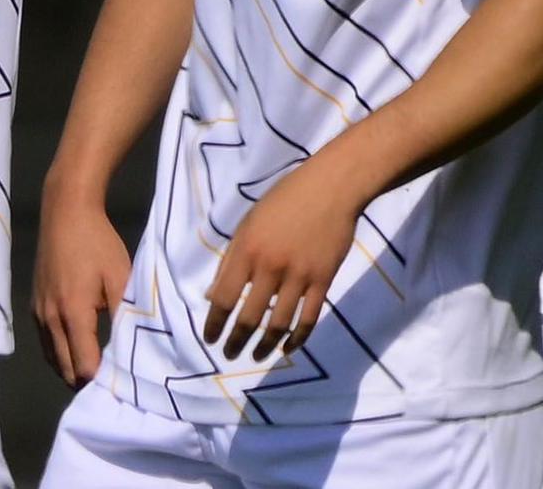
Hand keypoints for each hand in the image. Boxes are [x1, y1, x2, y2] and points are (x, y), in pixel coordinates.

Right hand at [33, 191, 131, 385]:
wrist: (65, 214)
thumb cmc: (98, 244)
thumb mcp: (120, 277)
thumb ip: (124, 314)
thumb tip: (130, 347)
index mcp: (73, 314)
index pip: (84, 366)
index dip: (101, 379)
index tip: (121, 381)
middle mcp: (50, 320)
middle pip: (65, 370)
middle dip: (86, 381)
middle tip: (111, 383)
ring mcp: (38, 314)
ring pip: (53, 360)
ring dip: (71, 370)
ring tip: (95, 373)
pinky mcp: (34, 307)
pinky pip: (45, 344)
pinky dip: (60, 356)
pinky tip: (77, 353)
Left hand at [203, 161, 362, 362]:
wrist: (331, 187)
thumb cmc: (284, 200)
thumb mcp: (248, 223)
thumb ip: (230, 260)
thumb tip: (213, 296)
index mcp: (247, 251)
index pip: (224, 299)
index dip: (215, 324)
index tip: (210, 339)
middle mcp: (271, 267)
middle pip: (249, 317)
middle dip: (236, 342)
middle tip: (231, 355)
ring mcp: (299, 276)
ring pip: (279, 324)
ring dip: (265, 346)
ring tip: (256, 356)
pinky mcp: (323, 280)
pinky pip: (309, 318)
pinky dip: (297, 338)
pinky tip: (287, 348)